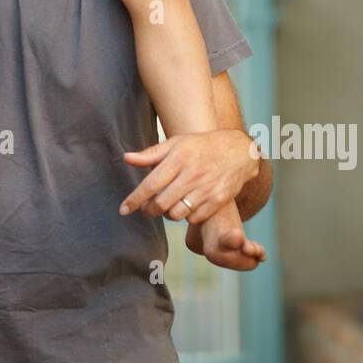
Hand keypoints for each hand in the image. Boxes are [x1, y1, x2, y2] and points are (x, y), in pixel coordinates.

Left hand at [119, 129, 259, 221]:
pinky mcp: (218, 200)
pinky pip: (194, 218)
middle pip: (161, 204)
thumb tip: (126, 158)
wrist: (239, 150)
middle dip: (149, 210)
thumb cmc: (202, 146)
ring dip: (167, 214)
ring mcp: (206, 188)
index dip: (134, 200)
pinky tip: (186, 207)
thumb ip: (151, 154)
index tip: (123, 210)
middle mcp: (192, 174)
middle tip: (147, 209)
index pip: (150, 184)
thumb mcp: (176, 143)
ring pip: (177, 214)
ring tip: (167, 206)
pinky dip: (186, 217)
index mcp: (178, 158)